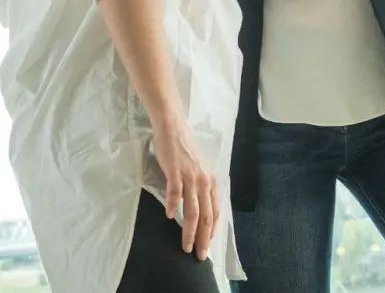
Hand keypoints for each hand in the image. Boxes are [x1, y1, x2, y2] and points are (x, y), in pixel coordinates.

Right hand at [151, 116, 218, 260]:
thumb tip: (200, 209)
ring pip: (192, 210)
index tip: (206, 247)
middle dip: (202, 238)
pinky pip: (175, 193)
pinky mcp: (175, 171)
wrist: (172, 128)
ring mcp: (190, 176)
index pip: (215, 213)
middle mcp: (204, 181)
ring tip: (184, 245)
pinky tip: (169, 216)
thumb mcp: (199, 170)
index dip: (211, 233)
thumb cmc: (184, 149)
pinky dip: (173, 206)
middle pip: (205, 216)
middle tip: (198, 255)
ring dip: (188, 231)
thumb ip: (201, 187)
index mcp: (211, 182)